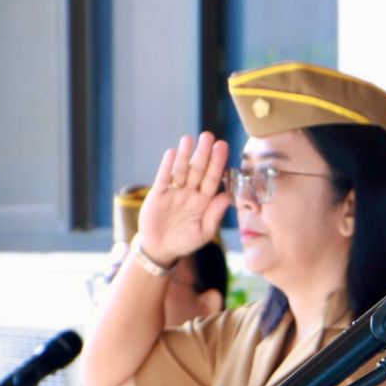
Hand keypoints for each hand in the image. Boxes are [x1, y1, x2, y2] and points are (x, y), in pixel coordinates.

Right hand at [137, 132, 233, 264]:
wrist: (160, 249)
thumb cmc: (185, 241)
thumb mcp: (204, 232)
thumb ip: (215, 215)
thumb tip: (227, 196)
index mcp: (204, 200)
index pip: (212, 178)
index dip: (217, 163)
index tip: (222, 146)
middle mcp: (190, 192)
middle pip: (198, 170)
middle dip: (203, 153)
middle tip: (208, 136)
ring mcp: (174, 192)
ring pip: (181, 170)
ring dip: (185, 155)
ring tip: (189, 139)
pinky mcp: (158, 195)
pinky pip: (164, 178)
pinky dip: (167, 166)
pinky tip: (172, 153)